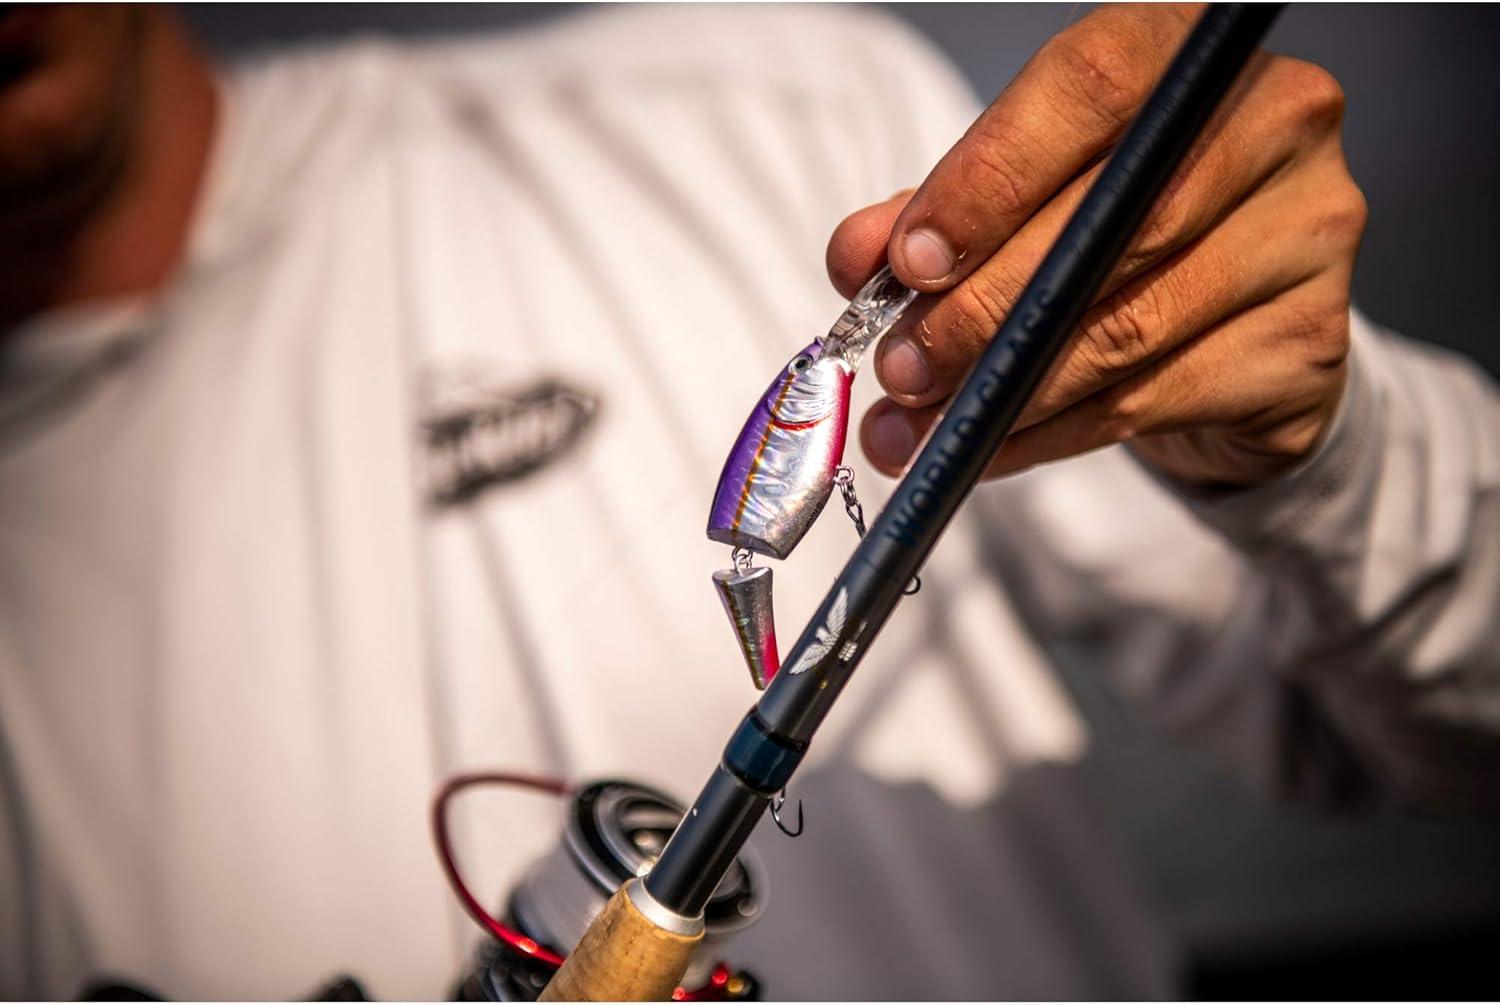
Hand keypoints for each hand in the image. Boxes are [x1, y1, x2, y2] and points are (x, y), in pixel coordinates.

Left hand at [827, 4, 1366, 487]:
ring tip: (921, 423)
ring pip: (1128, 326)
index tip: (908, 262)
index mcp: (1184, 54)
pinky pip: (1153, 400)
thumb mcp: (1018, 204)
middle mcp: (1274, 122)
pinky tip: (989, 447)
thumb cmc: (1111, 239)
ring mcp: (1309, 234)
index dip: (987, 180)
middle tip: (900, 366)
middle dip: (982, 307)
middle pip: (1111, 222)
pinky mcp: (1310, 345)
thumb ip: (934, 217)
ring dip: (1007, 388)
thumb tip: (858, 257)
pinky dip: (1052, 434)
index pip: (1089, 90)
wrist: (1232, 327)